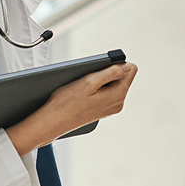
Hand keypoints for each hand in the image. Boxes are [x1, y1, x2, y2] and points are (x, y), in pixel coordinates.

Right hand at [7, 62, 137, 156]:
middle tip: (90, 77)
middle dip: (108, 73)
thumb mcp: (90, 81)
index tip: (102, 68)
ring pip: (113, 85)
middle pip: (122, 77)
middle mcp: (118, 104)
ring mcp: (110, 109)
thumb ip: (111, 72)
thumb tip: (127, 66)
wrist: (53, 121)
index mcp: (118, 95)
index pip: (131, 69)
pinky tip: (83, 94)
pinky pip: (105, 94)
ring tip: (84, 86)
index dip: (117, 63)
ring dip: (101, 81)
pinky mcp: (102, 111)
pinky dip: (96, 90)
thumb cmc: (67, 102)